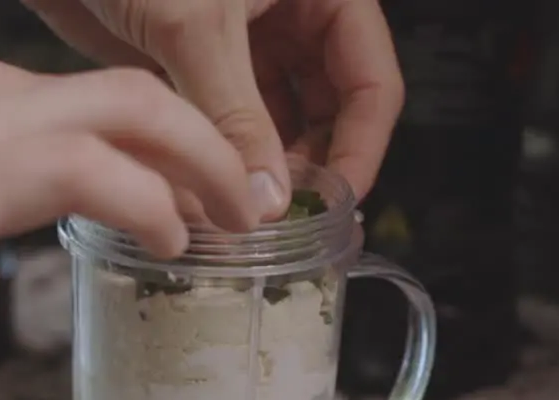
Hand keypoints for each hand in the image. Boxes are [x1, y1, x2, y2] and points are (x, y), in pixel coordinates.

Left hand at [22, 0, 403, 215]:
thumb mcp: (197, 28)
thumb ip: (236, 117)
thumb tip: (267, 200)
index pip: (371, 81)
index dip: (360, 148)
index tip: (336, 205)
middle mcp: (288, 16)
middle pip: (323, 110)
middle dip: (304, 165)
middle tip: (277, 219)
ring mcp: (238, 41)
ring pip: (267, 122)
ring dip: (254, 169)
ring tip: (234, 215)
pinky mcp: (187, 60)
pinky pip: (215, 121)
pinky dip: (209, 157)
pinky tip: (195, 193)